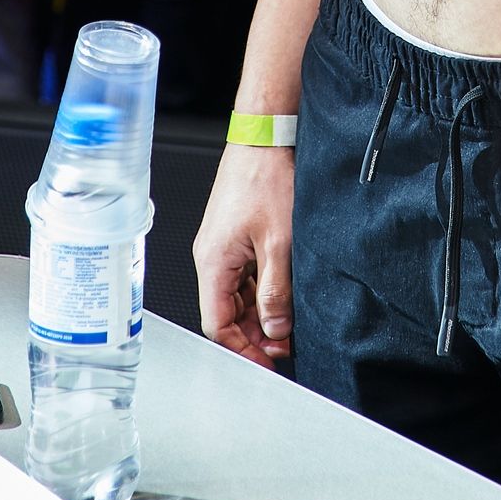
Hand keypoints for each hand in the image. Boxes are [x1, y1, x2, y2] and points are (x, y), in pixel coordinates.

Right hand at [193, 142, 295, 368]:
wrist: (266, 137)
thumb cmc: (267, 178)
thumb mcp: (279, 243)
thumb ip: (275, 292)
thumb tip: (275, 329)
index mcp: (213, 262)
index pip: (218, 324)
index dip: (242, 349)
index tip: (267, 362)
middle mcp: (212, 256)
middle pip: (226, 312)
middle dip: (253, 334)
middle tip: (285, 345)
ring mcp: (223, 245)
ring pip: (236, 295)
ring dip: (260, 312)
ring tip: (289, 322)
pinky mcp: (236, 235)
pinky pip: (244, 275)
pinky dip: (261, 290)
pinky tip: (283, 293)